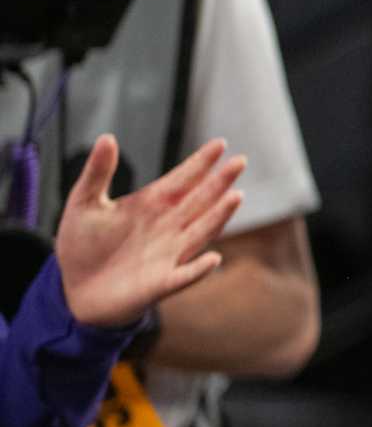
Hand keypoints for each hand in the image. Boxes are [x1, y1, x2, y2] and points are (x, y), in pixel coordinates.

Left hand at [55, 136, 244, 329]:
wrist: (76, 290)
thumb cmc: (83, 246)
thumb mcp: (83, 204)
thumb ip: (98, 173)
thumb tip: (107, 136)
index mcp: (152, 204)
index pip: (182, 179)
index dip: (200, 162)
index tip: (219, 143)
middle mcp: (168, 226)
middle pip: (200, 200)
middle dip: (220, 182)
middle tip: (239, 161)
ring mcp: (169, 254)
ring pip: (201, 232)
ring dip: (219, 217)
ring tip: (235, 197)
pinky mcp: (161, 283)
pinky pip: (183, 276)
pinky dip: (198, 269)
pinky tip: (212, 259)